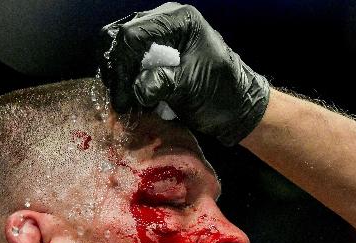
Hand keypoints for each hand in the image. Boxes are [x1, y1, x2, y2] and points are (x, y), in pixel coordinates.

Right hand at [100, 2, 269, 145]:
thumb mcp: (191, 88)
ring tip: (127, 101)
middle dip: (117, 68)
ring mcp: (159, 34)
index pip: (133, 34)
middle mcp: (165, 20)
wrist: (238, 108)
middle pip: (120, 35)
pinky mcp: (156, 51)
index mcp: (178, 20)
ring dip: (120, 75)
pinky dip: (126, 78)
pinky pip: (129, 58)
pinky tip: (132, 97)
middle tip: (121, 99)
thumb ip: (161, 83)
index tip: (122, 96)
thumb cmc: (221, 95)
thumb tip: (135, 88)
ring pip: (120, 47)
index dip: (122, 65)